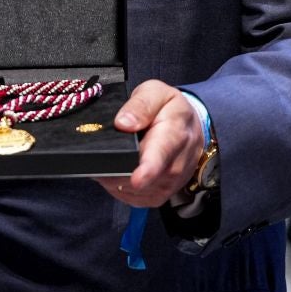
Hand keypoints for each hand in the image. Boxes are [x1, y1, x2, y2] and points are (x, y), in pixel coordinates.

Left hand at [96, 80, 202, 207]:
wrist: (190, 128)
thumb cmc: (169, 109)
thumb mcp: (156, 93)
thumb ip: (140, 105)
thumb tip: (123, 123)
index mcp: (175, 133)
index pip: (161, 155)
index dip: (148, 169)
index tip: (137, 178)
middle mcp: (176, 164)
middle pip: (144, 179)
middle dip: (116, 171)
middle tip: (100, 158)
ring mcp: (170, 183)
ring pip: (135, 192)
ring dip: (115, 179)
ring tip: (109, 160)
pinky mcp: (161, 194)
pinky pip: (134, 198)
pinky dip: (119, 187)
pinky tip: (116, 172)